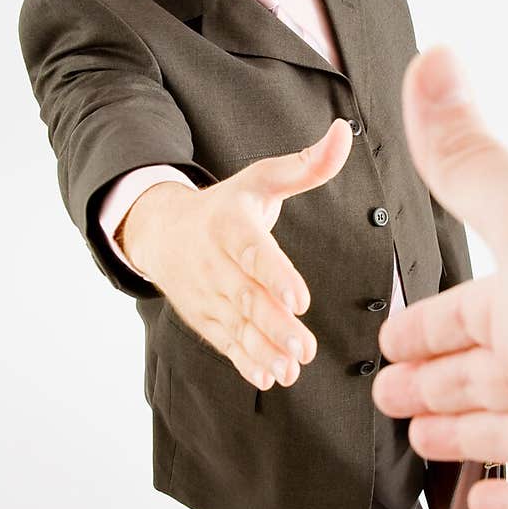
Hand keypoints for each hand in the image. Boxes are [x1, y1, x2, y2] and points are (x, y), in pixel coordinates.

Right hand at [121, 118, 353, 389]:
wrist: (162, 232)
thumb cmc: (226, 205)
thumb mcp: (261, 178)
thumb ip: (306, 164)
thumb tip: (345, 131)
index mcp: (229, 224)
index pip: (253, 251)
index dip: (275, 275)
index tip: (299, 298)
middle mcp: (214, 262)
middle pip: (247, 297)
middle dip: (276, 325)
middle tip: (306, 347)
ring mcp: (208, 295)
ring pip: (238, 327)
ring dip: (265, 350)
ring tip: (292, 367)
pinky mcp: (207, 320)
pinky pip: (227, 343)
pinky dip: (247, 362)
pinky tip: (270, 377)